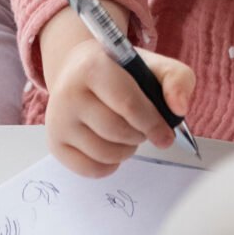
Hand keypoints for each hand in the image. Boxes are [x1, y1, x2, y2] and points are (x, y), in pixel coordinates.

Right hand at [44, 36, 194, 179]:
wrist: (78, 69)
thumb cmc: (121, 70)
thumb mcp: (152, 64)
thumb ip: (177, 79)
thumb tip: (179, 109)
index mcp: (93, 65)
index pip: (127, 103)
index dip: (153, 123)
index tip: (167, 136)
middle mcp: (69, 92)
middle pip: (117, 131)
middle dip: (140, 135)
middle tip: (144, 128)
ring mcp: (58, 120)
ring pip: (105, 154)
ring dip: (127, 150)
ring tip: (128, 134)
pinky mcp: (54, 143)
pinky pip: (90, 170)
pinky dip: (110, 165)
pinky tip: (113, 147)